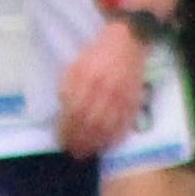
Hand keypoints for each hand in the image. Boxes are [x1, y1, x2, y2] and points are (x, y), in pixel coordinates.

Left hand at [56, 26, 151, 158]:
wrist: (127, 42)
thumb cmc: (96, 55)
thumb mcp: (75, 66)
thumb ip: (68, 88)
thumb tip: (63, 113)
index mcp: (83, 77)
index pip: (72, 110)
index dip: (66, 129)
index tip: (61, 141)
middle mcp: (102, 87)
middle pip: (88, 121)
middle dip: (79, 140)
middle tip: (74, 152)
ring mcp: (120, 95)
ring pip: (106, 125)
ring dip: (95, 142)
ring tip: (86, 153)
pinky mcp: (133, 99)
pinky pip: (123, 123)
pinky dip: (114, 137)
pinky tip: (106, 145)